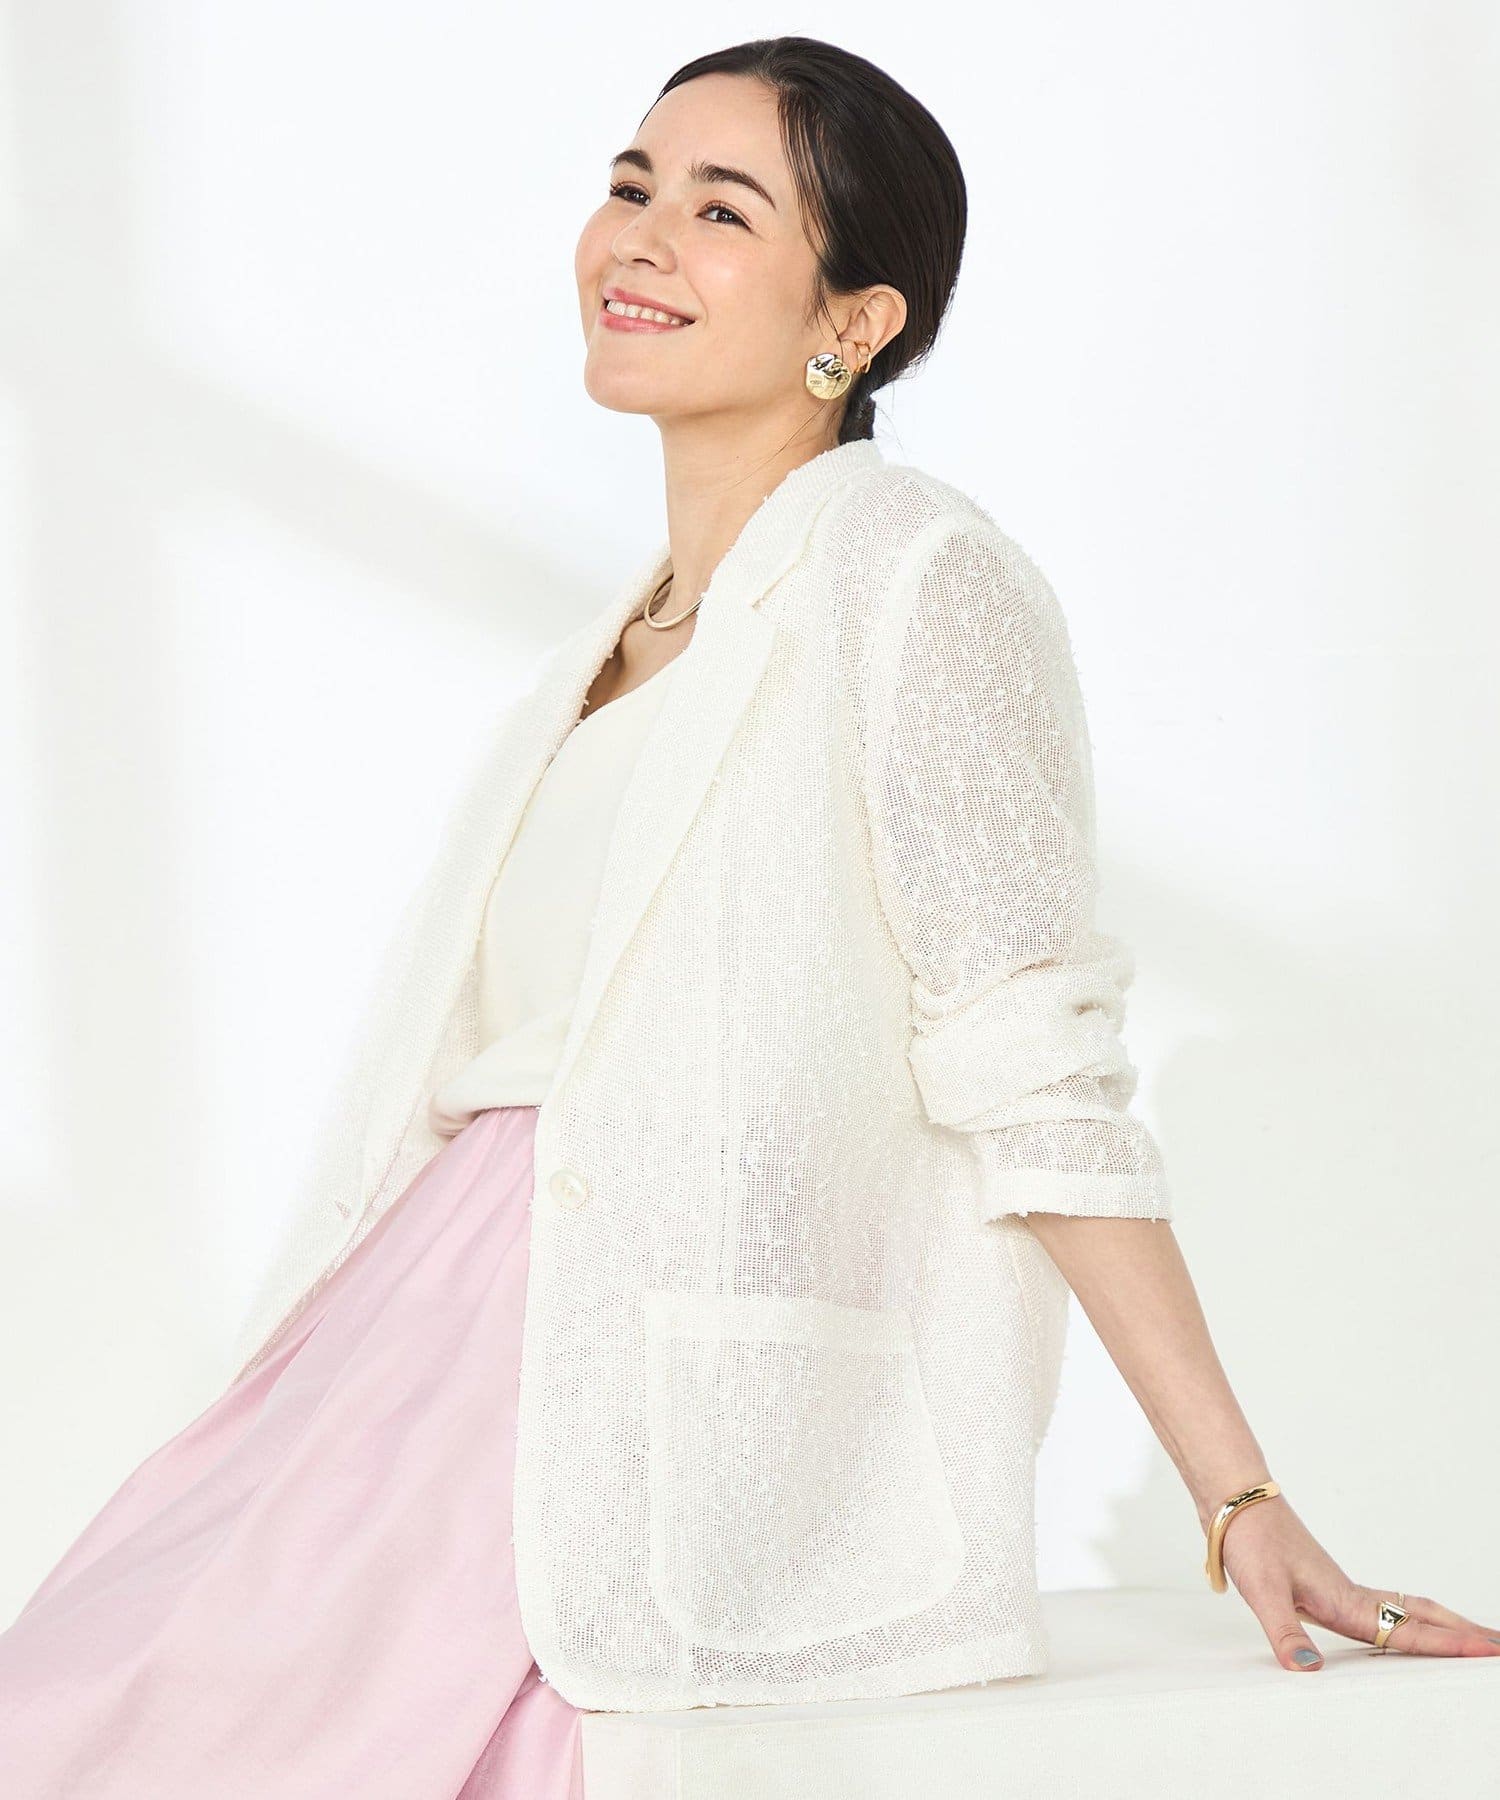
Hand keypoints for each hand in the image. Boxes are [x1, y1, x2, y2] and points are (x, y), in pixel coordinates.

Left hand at [1216, 1494, 1499, 1668]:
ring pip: (1405, 1608)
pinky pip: (1381, 1605)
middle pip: (1422, 1616)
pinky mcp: (1324, 1584)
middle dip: (1463, 1633)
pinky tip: (1400, 1623)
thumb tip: (1308, 1671)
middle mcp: (1351, 1596)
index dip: (1450, 1647)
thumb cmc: (1250, 1542)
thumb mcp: (1263, 1591)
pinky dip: (1408, 1616)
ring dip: (1441, 1623)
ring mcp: (1340, 1588)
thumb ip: (1285, 1633)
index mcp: (1345, 1603)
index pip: (1409, 1633)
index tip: (1491, 1653)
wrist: (1236, 1503)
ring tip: (1470, 1635)